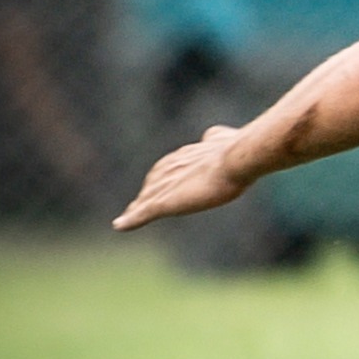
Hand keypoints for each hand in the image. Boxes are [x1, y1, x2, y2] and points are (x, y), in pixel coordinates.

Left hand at [113, 127, 251, 229]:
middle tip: (140, 202)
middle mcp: (173, 167)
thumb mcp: (227, 139)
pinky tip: (120, 225)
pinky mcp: (164, 202)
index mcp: (189, 153)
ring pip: (147, 197)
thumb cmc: (239, 152)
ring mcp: (167, 185)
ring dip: (138, 206)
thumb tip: (213, 133)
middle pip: (155, 179)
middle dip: (149, 190)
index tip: (160, 180)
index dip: (165, 174)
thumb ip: (218, 139)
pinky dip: (130, 220)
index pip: (172, 164)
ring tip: (129, 215)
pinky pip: (142, 213)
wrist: (235, 161)